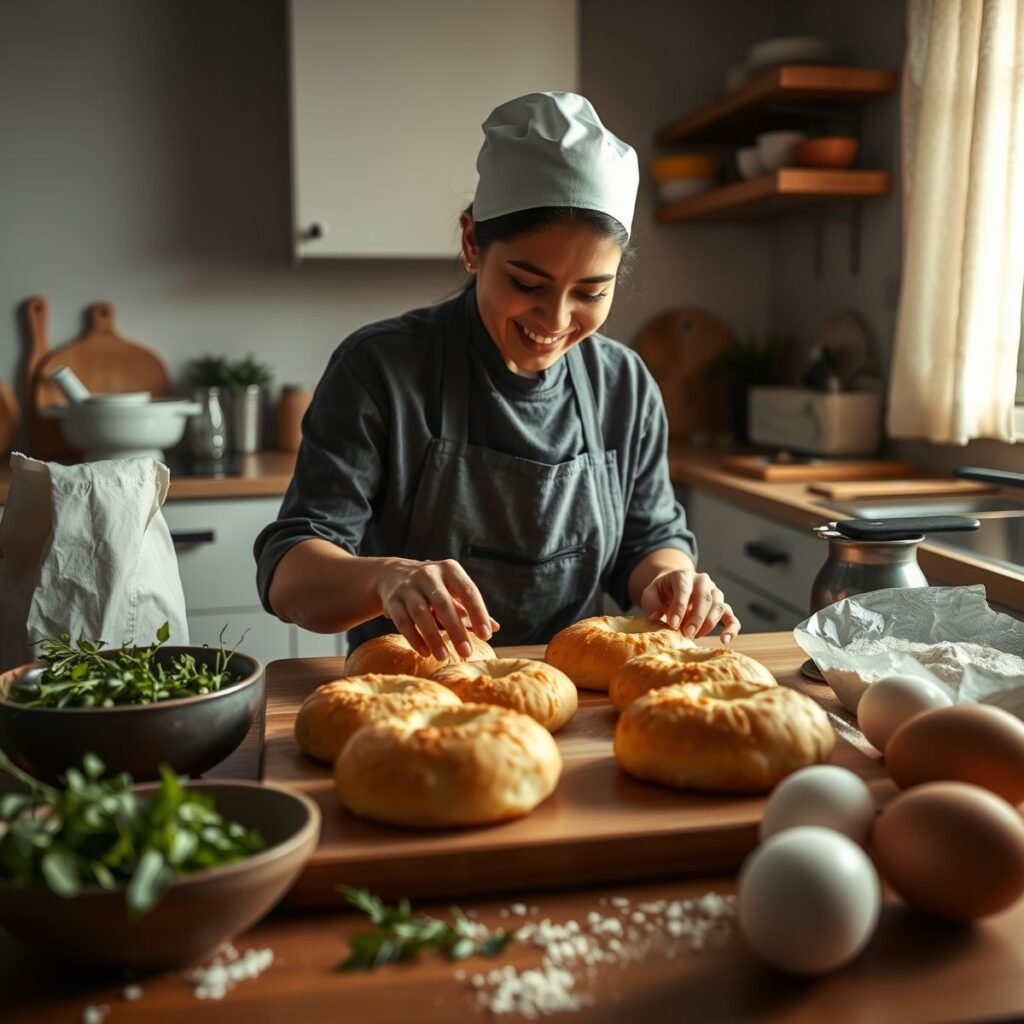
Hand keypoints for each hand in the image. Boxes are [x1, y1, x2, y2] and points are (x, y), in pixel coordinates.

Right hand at [376, 558, 498, 659]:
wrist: (393, 575)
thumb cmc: (433, 587)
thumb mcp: (453, 591)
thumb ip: (471, 609)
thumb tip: (494, 628)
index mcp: (449, 569)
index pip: (468, 591)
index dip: (478, 613)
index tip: (486, 636)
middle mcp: (428, 574)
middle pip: (443, 603)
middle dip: (456, 630)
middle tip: (466, 652)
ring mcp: (408, 586)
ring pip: (420, 613)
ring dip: (433, 637)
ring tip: (443, 657)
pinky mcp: (392, 599)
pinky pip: (403, 621)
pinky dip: (414, 638)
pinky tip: (425, 652)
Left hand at [640, 568, 740, 642]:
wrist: (674, 590)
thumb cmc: (662, 593)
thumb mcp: (650, 594)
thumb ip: (651, 603)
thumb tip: (656, 616)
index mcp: (684, 576)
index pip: (684, 589)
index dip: (679, 607)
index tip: (672, 624)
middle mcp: (703, 582)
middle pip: (705, 598)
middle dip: (696, 618)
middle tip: (686, 634)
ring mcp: (715, 594)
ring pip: (719, 607)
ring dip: (708, 625)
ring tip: (694, 636)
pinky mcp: (723, 607)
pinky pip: (732, 618)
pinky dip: (731, 629)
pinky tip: (724, 640)